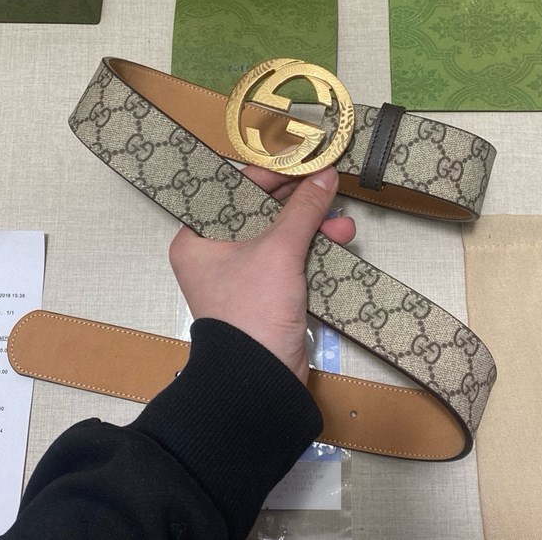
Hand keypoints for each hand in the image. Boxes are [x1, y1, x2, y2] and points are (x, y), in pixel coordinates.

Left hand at [169, 166, 355, 383]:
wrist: (261, 380)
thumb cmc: (253, 310)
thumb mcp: (279, 251)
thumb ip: (304, 210)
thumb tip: (326, 175)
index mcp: (199, 238)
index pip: (233, 190)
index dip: (271, 174)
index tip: (303, 161)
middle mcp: (215, 253)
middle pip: (261, 211)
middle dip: (299, 203)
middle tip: (327, 186)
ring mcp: (242, 274)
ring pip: (280, 236)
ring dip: (313, 228)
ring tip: (343, 223)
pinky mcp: (266, 293)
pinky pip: (290, 259)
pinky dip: (312, 249)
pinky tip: (339, 241)